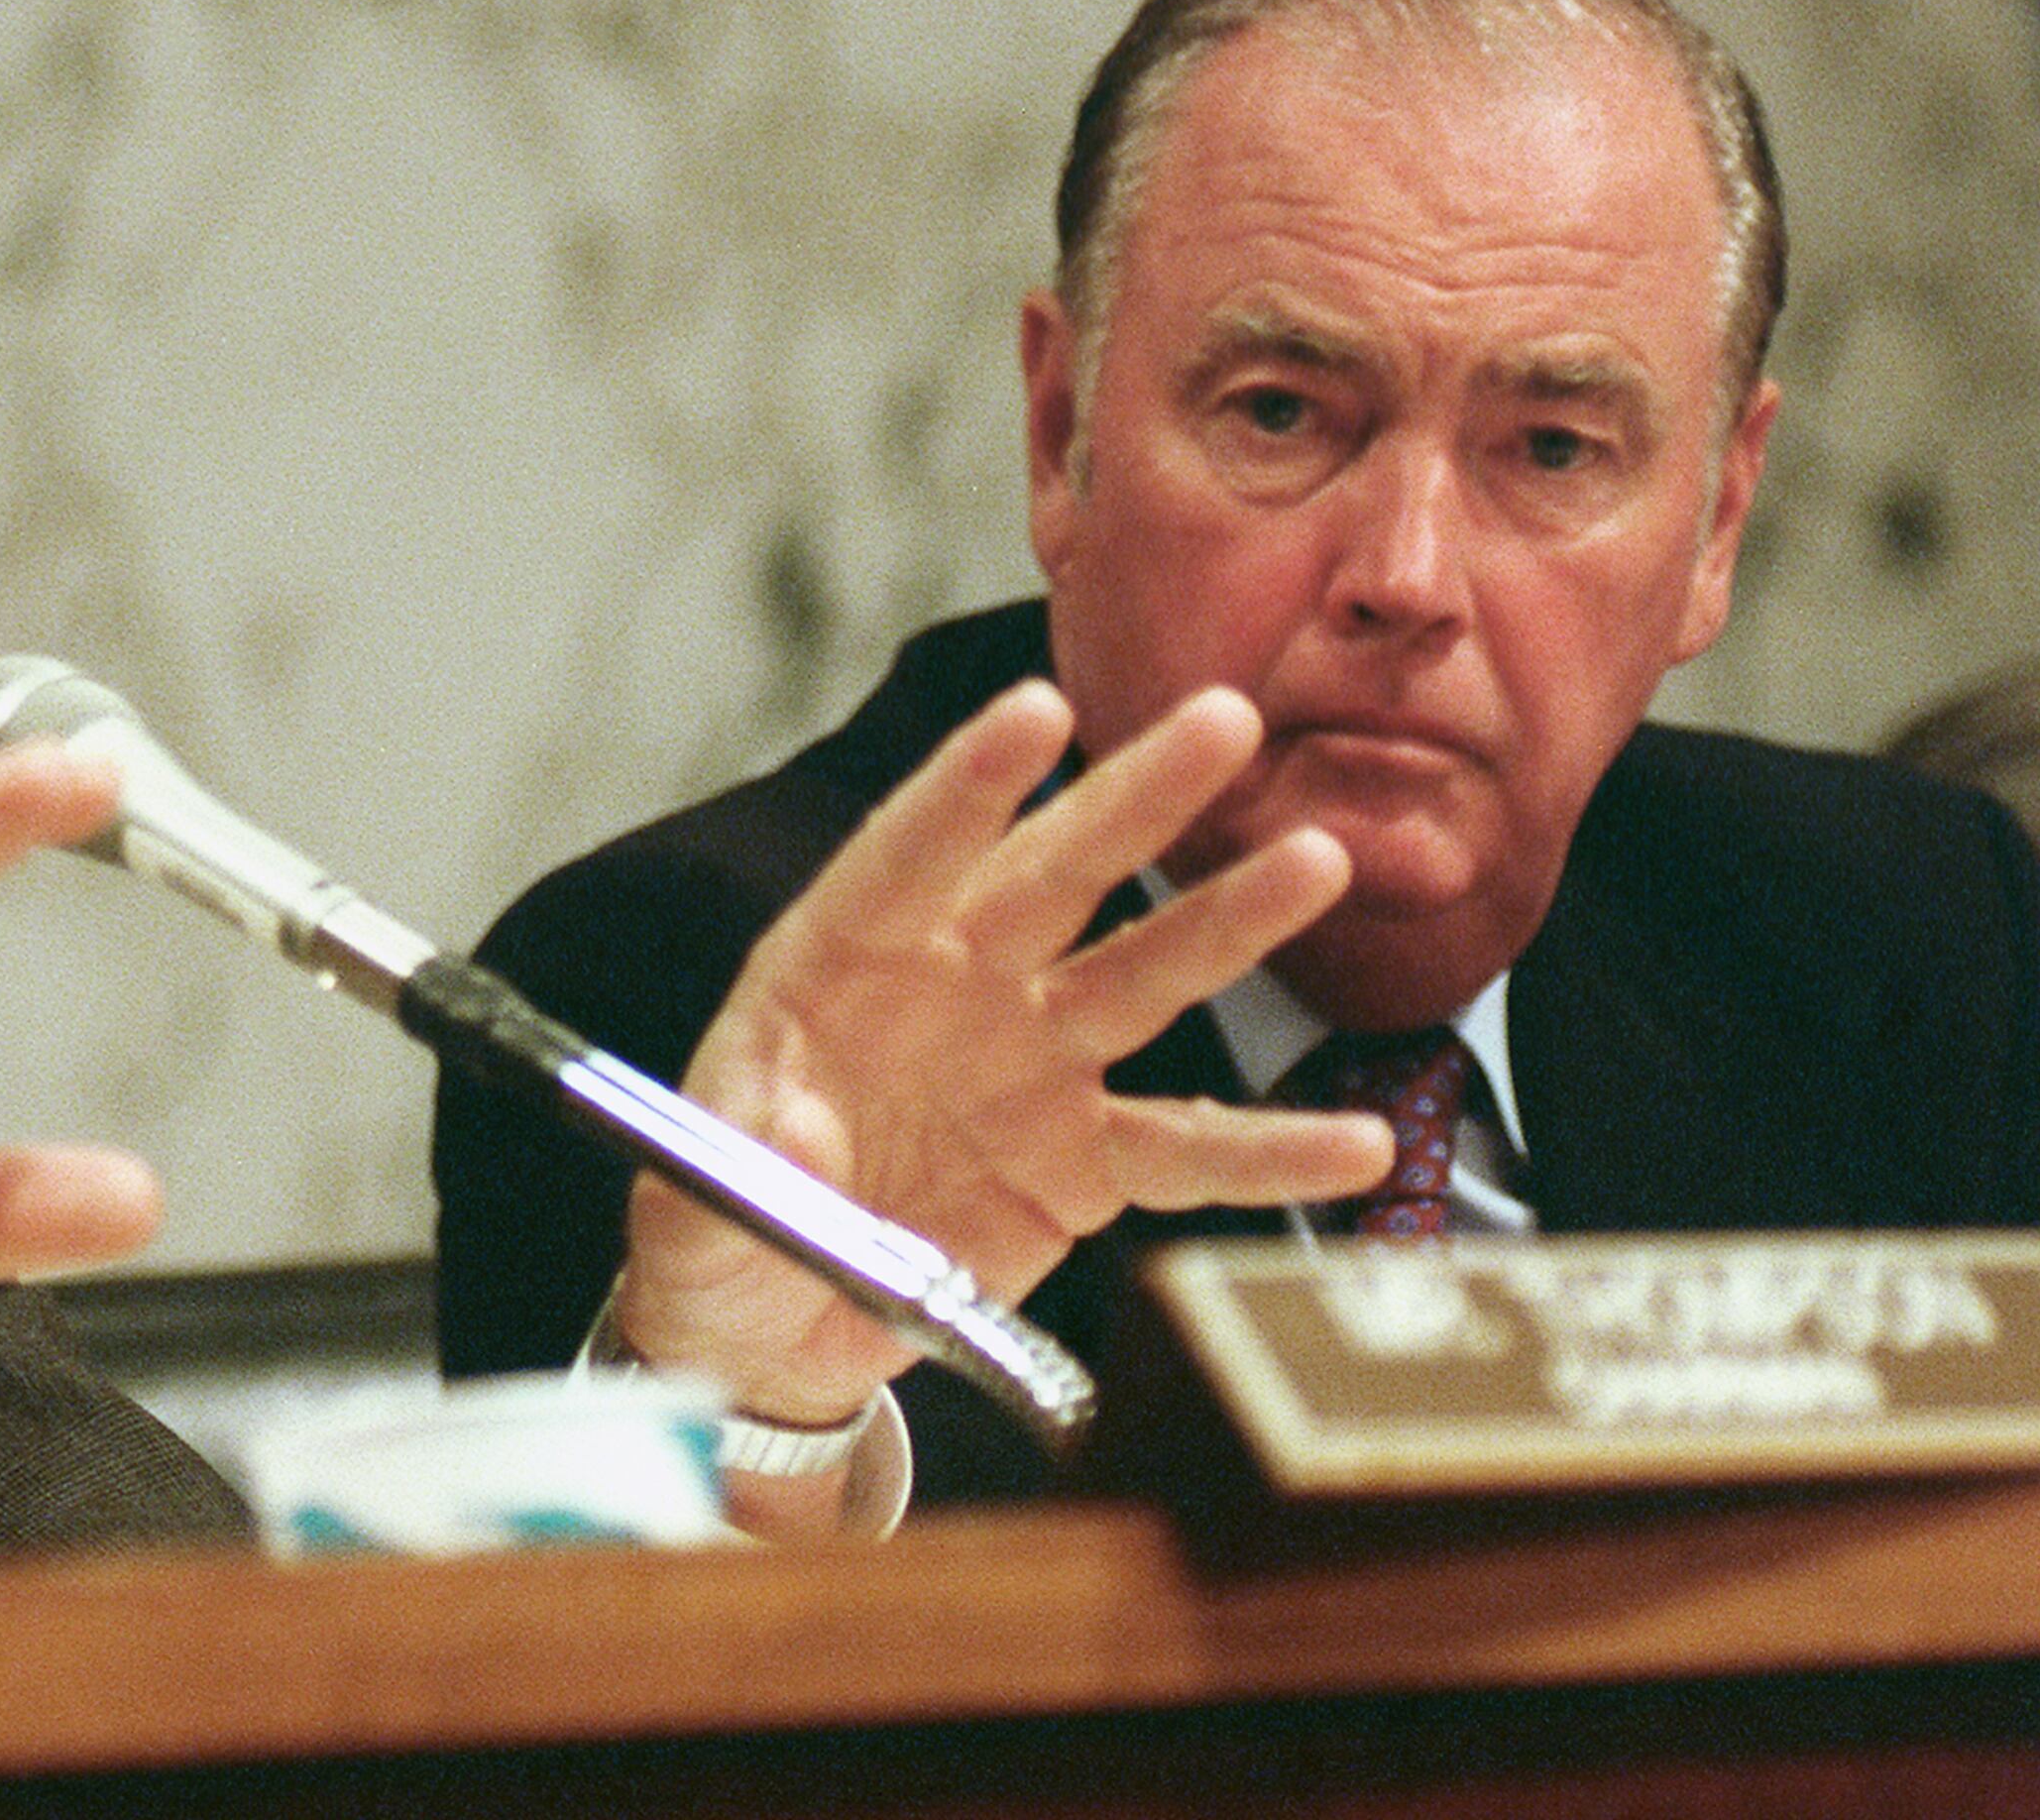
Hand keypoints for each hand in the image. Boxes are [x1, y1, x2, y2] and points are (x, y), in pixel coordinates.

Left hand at [617, 680, 1382, 1442]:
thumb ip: (737, 1157)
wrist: (769, 1333)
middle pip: (1051, 877)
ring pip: (1140, 977)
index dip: (968, 785)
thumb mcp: (690, 1196)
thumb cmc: (712, 1232)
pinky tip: (1350, 1141)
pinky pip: (1183, 1147)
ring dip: (1227, 921)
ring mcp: (1029, 1067)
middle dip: (1134, 800)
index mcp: (838, 965)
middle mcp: (949, 988)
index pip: (905, 855)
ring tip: (1317, 860)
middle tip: (1223, 719)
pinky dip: (1264, 1151)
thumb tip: (787, 1134)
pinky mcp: (1082, 1162)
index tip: (1034, 707)